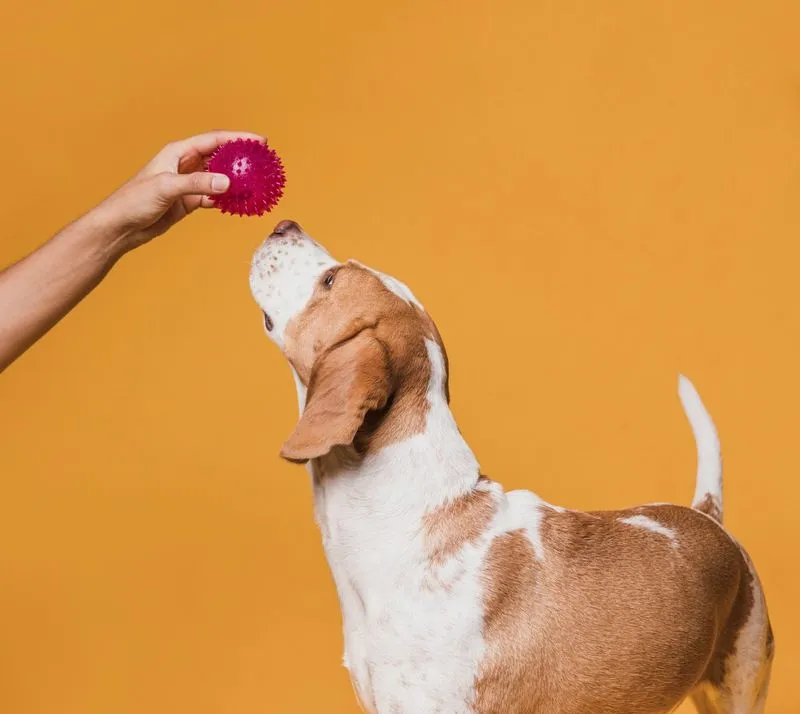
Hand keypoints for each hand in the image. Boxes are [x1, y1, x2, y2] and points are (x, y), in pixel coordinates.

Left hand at [92, 131, 264, 252]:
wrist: (121, 226)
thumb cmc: (134, 201)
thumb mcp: (166, 187)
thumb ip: (197, 183)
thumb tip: (227, 183)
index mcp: (177, 153)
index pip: (214, 140)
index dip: (238, 139)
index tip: (259, 141)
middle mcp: (184, 165)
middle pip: (220, 157)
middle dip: (241, 159)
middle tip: (264, 162)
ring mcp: (188, 184)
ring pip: (219, 178)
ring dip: (237, 181)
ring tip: (257, 184)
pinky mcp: (188, 202)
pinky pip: (214, 197)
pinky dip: (227, 200)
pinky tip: (240, 203)